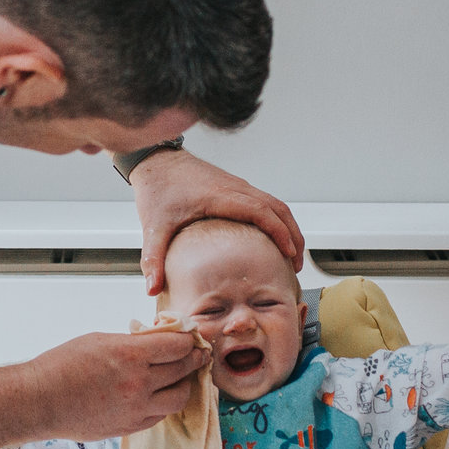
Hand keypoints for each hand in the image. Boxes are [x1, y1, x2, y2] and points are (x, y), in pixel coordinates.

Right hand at [29, 326, 206, 440]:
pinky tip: (161, 394)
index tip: (190, 336)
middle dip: (193, 359)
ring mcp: (137, 409)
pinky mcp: (130, 428)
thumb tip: (156, 341)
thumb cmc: (62, 365)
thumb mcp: (100, 340)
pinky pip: (160, 415)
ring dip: (184, 385)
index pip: (177, 345)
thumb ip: (133, 342)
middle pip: (183, 370)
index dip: (188, 339)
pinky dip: (165, 403)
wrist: (40, 401)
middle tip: (197, 354)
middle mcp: (139, 384)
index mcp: (131, 356)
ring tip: (182, 377)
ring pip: (179, 398)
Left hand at [131, 150, 304, 293]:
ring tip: (292, 255)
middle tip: (297, 264)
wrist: (156, 160)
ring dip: (288, 227)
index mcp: (221, 196)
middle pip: (278, 208)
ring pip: (275, 204)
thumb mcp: (153, 225)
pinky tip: (273, 239)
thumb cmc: (157, 188)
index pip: (262, 211)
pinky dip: (277, 220)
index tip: (290, 254)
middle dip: (293, 235)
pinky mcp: (235, 187)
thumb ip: (153, 257)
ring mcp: (237, 186)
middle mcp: (235, 188)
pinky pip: (265, 202)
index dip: (280, 232)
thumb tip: (151, 288)